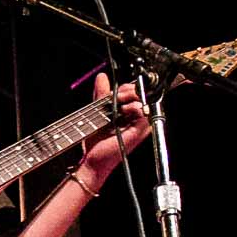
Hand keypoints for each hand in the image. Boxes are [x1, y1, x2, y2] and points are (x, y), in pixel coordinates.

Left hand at [77, 71, 149, 190]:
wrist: (93, 160)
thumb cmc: (96, 143)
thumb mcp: (97, 113)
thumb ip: (101, 94)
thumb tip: (102, 77)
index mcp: (130, 115)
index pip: (134, 92)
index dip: (126, 88)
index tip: (115, 91)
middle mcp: (137, 119)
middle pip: (139, 93)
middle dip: (126, 90)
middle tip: (115, 96)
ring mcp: (140, 125)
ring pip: (141, 99)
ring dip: (127, 97)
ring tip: (116, 105)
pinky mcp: (140, 131)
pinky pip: (142, 111)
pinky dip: (132, 107)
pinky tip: (121, 111)